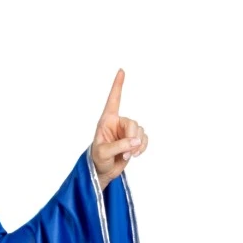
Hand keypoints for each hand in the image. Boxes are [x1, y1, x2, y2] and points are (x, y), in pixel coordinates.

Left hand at [91, 68, 146, 189]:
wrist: (103, 172)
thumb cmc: (97, 160)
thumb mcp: (103, 153)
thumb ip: (119, 145)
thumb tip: (136, 141)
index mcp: (106, 121)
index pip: (113, 100)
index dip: (117, 85)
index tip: (121, 70)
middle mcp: (117, 123)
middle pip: (133, 123)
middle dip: (132, 139)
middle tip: (126, 153)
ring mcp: (127, 131)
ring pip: (140, 132)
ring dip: (137, 146)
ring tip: (127, 156)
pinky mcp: (134, 140)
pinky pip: (145, 139)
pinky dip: (142, 148)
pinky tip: (135, 155)